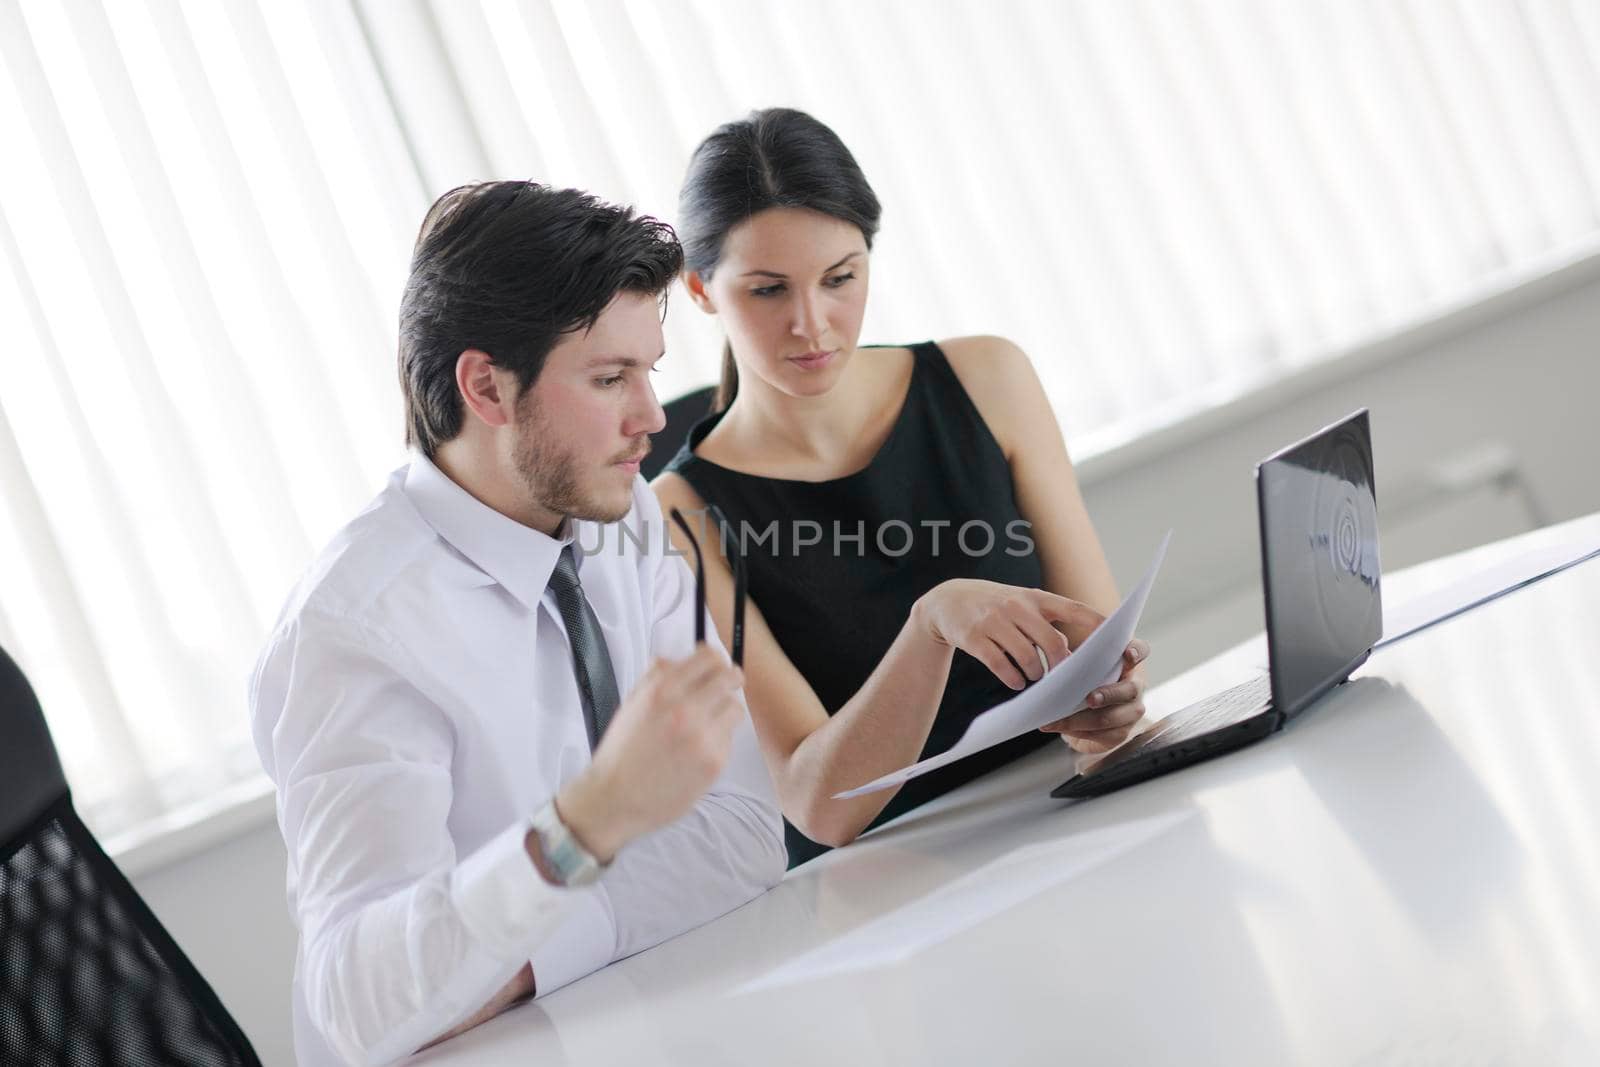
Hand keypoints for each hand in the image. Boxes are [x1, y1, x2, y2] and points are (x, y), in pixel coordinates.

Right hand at [555, 644, 743, 862]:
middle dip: (730, 679)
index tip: (715, 665)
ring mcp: (702, 735)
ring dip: (725, 711)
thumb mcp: (632, 703)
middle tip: (726, 687)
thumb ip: (656, 676)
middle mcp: (684, 708)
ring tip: (709, 723)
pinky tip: (699, 749)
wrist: (615, 798)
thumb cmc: (622, 752)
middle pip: (729, 677)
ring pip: (735, 707)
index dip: (714, 659)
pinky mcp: (714, 761)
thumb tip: (680, 659)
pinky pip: (729, 738)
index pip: (708, 657)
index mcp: (662, 689)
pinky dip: (719, 740)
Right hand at [914, 579, 1101, 690]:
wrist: (948, 600)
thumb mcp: (1022, 605)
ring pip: (1027, 658)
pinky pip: (1001, 666)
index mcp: (1035, 598)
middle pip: (1052, 643)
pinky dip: (1012, 679)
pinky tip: (1015, 683)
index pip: (1074, 609)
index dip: (1097, 625)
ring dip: (1035, 675)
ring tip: (1033, 678)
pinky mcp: (975, 638)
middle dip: (1061, 667)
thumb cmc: (995, 606)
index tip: (1115, 642)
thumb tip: (1069, 657)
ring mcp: (994, 621)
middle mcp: (1017, 607)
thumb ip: (1046, 626)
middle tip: (1061, 679)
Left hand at [1039, 638, 1149, 752]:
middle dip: (1108, 695)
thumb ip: (1076, 658)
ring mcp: (1130, 712)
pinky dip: (1077, 731)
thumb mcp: (1080, 664)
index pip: (1140, 651)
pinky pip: (1103, 735)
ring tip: (1057, 718)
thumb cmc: (1082, 679)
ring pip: (1113, 717)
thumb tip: (1061, 659)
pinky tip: (1060, 726)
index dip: (1136, 652)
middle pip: (1130, 690)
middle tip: (1090, 699)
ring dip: (1082, 719)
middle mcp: (1134, 686)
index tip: (1127, 654)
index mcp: (1127, 662)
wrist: (1080, 711)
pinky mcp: (1120, 733)